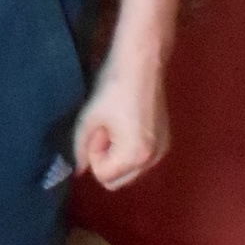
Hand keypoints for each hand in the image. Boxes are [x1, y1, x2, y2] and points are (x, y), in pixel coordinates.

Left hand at [72, 56, 167, 190]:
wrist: (141, 63)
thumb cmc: (112, 88)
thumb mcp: (88, 119)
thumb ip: (79, 149)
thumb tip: (79, 170)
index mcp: (135, 156)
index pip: (103, 176)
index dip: (94, 153)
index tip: (99, 129)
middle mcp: (152, 159)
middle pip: (117, 181)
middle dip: (106, 159)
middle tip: (105, 129)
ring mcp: (162, 151)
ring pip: (129, 172)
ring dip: (117, 155)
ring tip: (116, 125)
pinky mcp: (165, 141)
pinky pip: (140, 160)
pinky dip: (129, 150)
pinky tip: (128, 123)